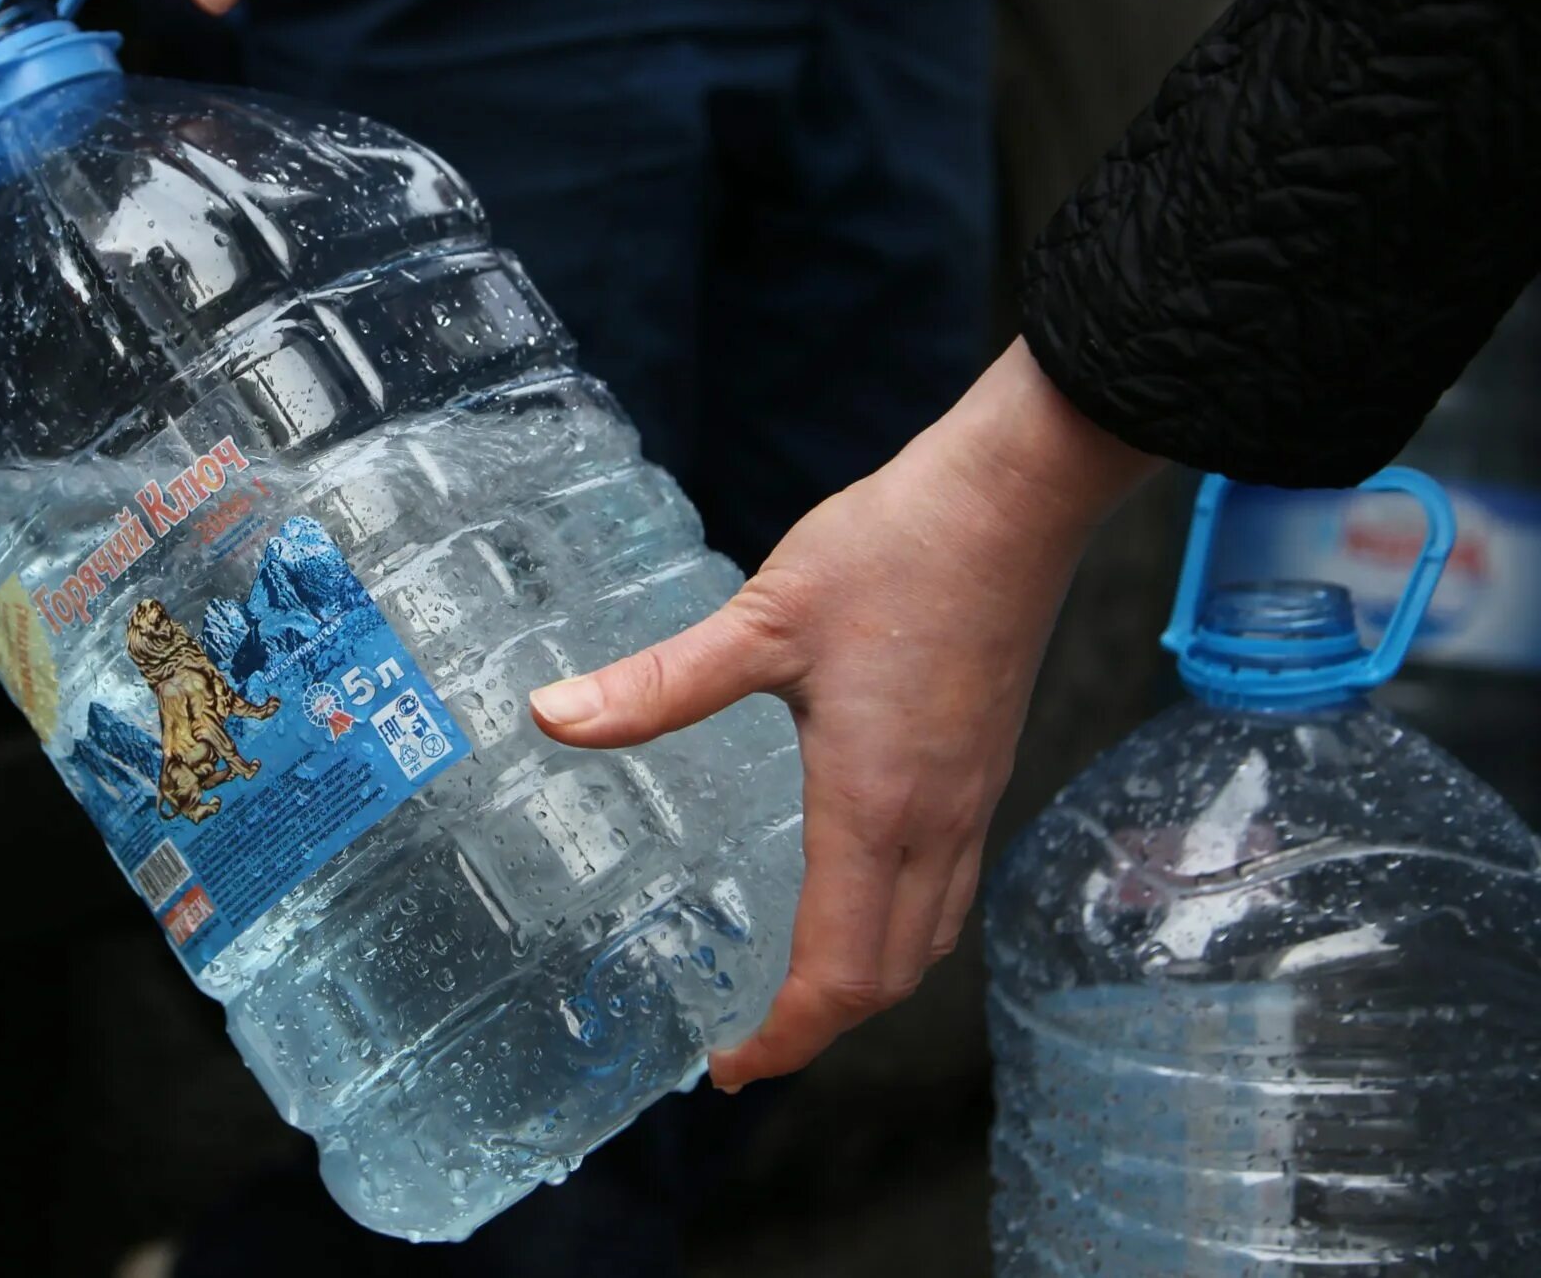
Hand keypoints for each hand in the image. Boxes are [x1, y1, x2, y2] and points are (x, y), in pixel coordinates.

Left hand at [529, 340, 1159, 1088]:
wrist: (1015, 499)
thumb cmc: (895, 553)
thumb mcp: (761, 619)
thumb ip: (658, 684)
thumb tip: (552, 717)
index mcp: (876, 807)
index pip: (838, 972)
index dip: (785, 1038)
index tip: (727, 1067)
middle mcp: (934, 822)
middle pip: (889, 975)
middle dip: (819, 1027)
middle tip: (747, 1042)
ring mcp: (970, 796)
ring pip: (929, 936)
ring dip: (864, 982)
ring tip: (794, 988)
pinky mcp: (983, 762)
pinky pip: (949, 884)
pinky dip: (900, 925)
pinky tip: (854, 887)